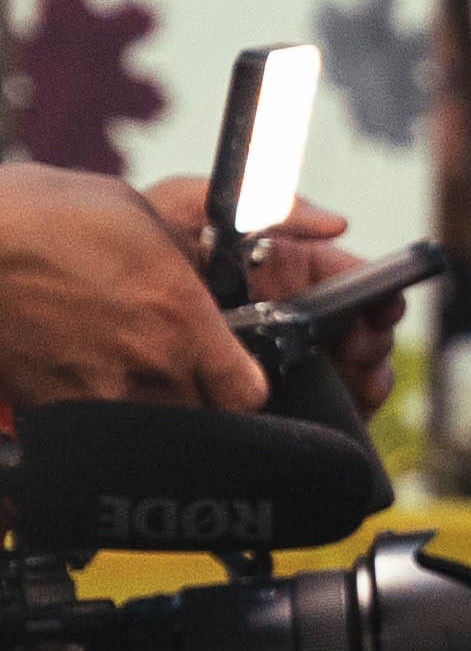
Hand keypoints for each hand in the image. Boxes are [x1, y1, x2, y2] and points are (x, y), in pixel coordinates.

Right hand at [0, 164, 264, 409]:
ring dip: (150, 411)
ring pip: (152, 433)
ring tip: (125, 375)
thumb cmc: (43, 217)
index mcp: (181, 315)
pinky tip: (83, 382)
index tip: (231, 372)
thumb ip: (184, 259)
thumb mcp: (138, 217)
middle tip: (174, 368)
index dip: (241, 385)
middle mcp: (149, 365)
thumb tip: (204, 271)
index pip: (247, 391)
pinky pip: (94, 433)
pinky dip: (96, 420)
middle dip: (196, 397)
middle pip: (202, 418)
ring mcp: (99, 394)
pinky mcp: (51, 410)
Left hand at [148, 184, 408, 414]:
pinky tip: (338, 408)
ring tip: (357, 383)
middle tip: (364, 349)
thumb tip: (337, 223)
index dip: (373, 292)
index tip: (383, 306)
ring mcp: (274, 358)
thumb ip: (264, 203)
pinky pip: (314, 408)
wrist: (70, 307)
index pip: (344, 278)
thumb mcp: (189, 205)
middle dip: (371, 340)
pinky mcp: (256, 399)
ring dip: (362, 378)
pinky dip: (337, 411)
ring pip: (343, 372)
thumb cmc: (125, 249)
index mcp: (280, 268)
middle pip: (354, 329)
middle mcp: (285, 313)